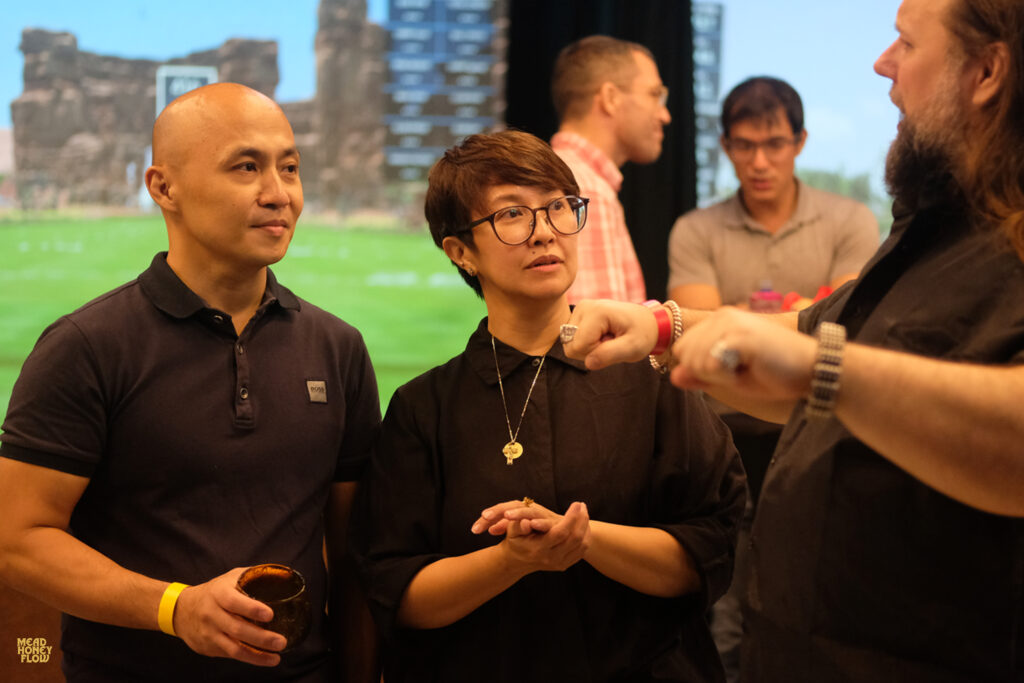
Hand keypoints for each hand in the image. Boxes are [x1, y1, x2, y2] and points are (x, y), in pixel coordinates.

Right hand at [173, 567, 286, 666]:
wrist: (182, 609)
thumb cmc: (215, 591)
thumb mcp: (231, 578)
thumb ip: (253, 576)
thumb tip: (285, 575)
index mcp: (219, 594)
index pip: (234, 602)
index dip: (252, 609)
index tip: (270, 614)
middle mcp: (212, 614)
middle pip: (236, 629)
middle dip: (261, 637)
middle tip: (281, 641)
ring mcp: (209, 633)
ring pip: (233, 648)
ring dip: (257, 655)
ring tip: (276, 657)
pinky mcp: (209, 647)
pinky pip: (231, 655)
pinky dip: (249, 658)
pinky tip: (265, 659)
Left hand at [471, 498, 557, 535]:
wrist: (565, 531)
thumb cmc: (540, 529)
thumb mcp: (520, 529)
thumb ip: (505, 528)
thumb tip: (489, 530)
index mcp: (517, 511)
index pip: (498, 513)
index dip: (486, 520)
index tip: (474, 530)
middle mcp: (527, 509)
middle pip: (508, 507)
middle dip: (497, 513)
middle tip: (484, 517)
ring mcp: (539, 513)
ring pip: (526, 510)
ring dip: (517, 513)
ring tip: (506, 516)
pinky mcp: (551, 520)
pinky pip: (543, 520)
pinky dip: (538, 521)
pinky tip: (530, 524)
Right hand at [497, 501, 590, 573]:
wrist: (517, 561)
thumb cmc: (515, 541)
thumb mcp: (511, 531)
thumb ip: (517, 525)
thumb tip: (526, 522)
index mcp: (538, 549)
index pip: (561, 533)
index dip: (571, 518)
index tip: (576, 504)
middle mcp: (550, 558)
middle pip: (575, 538)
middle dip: (581, 519)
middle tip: (582, 505)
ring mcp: (559, 563)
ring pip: (582, 545)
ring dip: (585, 527)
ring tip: (583, 512)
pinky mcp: (564, 564)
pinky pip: (582, 550)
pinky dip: (585, 536)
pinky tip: (582, 525)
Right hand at [562, 300, 656, 369]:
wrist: (647, 321)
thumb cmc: (642, 333)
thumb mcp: (632, 348)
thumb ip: (609, 355)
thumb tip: (588, 363)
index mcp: (595, 312)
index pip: (577, 347)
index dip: (594, 354)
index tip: (613, 345)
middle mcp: (583, 307)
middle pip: (570, 345)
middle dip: (590, 351)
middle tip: (611, 343)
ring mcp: (579, 309)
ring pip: (570, 343)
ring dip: (589, 348)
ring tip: (609, 339)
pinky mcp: (579, 314)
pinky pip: (573, 339)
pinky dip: (587, 343)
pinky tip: (603, 336)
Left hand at [669, 307, 815, 401]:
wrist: (813, 369)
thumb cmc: (775, 372)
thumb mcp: (731, 376)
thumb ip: (701, 375)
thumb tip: (674, 376)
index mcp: (719, 320)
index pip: (683, 350)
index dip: (701, 369)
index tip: (731, 369)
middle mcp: (722, 316)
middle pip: (686, 356)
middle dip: (708, 373)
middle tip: (741, 370)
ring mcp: (731, 323)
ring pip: (696, 361)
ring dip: (719, 376)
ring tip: (748, 368)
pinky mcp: (741, 336)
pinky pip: (712, 365)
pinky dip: (727, 376)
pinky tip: (750, 369)